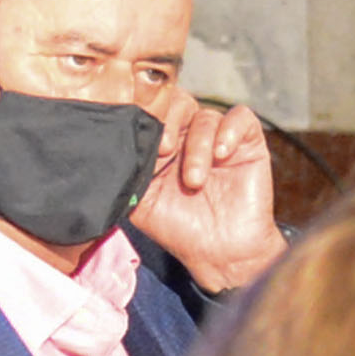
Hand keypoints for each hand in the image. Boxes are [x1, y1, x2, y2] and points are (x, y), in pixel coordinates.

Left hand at [132, 95, 287, 294]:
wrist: (219, 253)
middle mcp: (190, 136)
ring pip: (207, 117)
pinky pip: (241, 117)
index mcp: (163, 145)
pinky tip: (222, 155)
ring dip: (198, 147)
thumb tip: (106, 150)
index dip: (149, 119)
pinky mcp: (248, 143)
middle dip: (170, 122)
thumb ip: (128, 171)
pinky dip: (230, 131)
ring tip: (195, 181)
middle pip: (180, 102)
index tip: (149, 149)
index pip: (155, 111)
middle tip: (166, 151)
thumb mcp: (140, 201)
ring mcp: (219, 138)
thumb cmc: (179, 229)